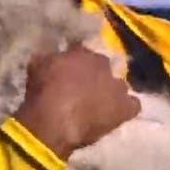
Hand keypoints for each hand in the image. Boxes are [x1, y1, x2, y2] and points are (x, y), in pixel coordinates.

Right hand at [13, 45, 140, 158]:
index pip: (82, 49)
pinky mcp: (124, 109)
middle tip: (82, 87)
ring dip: (111, 91)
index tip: (67, 68)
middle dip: (95, 74)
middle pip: (103, 66)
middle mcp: (104, 65)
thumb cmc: (42, 92)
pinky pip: (133, 105)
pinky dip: (126, 108)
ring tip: (99, 102)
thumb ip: (49, 58)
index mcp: (83, 52)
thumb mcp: (37, 66)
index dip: (75, 59)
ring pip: (119, 85)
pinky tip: (117, 113)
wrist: (54, 120)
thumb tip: (52, 55)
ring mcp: (117, 87)